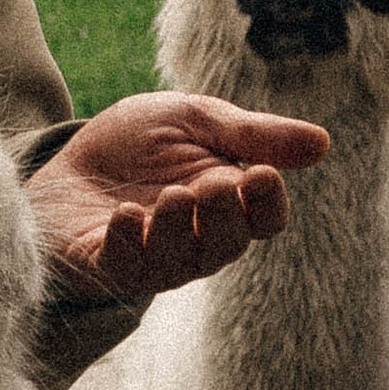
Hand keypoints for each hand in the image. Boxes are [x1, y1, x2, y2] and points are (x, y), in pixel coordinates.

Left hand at [29, 91, 326, 300]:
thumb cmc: (136, 143)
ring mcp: (154, 258)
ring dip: (178, 228)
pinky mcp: (109, 266)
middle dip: (224, 215)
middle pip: (229, 244)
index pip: (266, 218)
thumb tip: (323, 143)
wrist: (65, 159)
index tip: (259, 173)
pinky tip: (126, 214)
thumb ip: (251, 133)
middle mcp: (198, 238)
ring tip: (171, 196)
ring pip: (182, 261)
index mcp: (227, 202)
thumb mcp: (193, 120)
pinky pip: (127, 269)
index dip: (268, 203)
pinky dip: (128, 243)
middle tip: (211, 184)